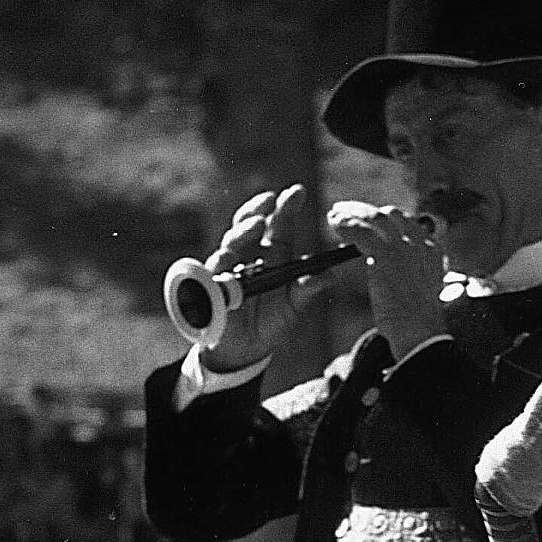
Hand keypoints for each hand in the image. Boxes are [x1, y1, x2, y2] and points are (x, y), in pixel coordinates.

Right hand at [199, 186, 333, 371]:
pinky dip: (220, 265)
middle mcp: (249, 257)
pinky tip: (229, 259)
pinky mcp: (211, 287)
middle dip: (259, 210)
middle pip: (249, 225)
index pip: (279, 225)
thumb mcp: (294, 307)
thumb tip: (329, 276)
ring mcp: (228, 270)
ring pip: (230, 243)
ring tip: (257, 225)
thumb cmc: (272, 323)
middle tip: (271, 201)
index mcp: (273, 255)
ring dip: (243, 233)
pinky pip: (212, 273)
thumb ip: (308, 290)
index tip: (297, 191)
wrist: (246, 350)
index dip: (286, 208)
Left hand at [327, 201, 448, 358]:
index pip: (411, 225)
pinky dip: (345, 224)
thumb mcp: (424, 293)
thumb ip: (415, 277)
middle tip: (349, 212)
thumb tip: (401, 275)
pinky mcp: (386, 255)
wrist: (420, 332)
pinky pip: (361, 231)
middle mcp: (421, 244)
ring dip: (353, 213)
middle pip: (393, 215)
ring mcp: (404, 248)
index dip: (390, 221)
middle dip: (369, 211)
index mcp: (433, 253)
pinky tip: (334, 223)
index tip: (374, 222)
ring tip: (335, 215)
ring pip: (375, 219)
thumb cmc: (419, 323)